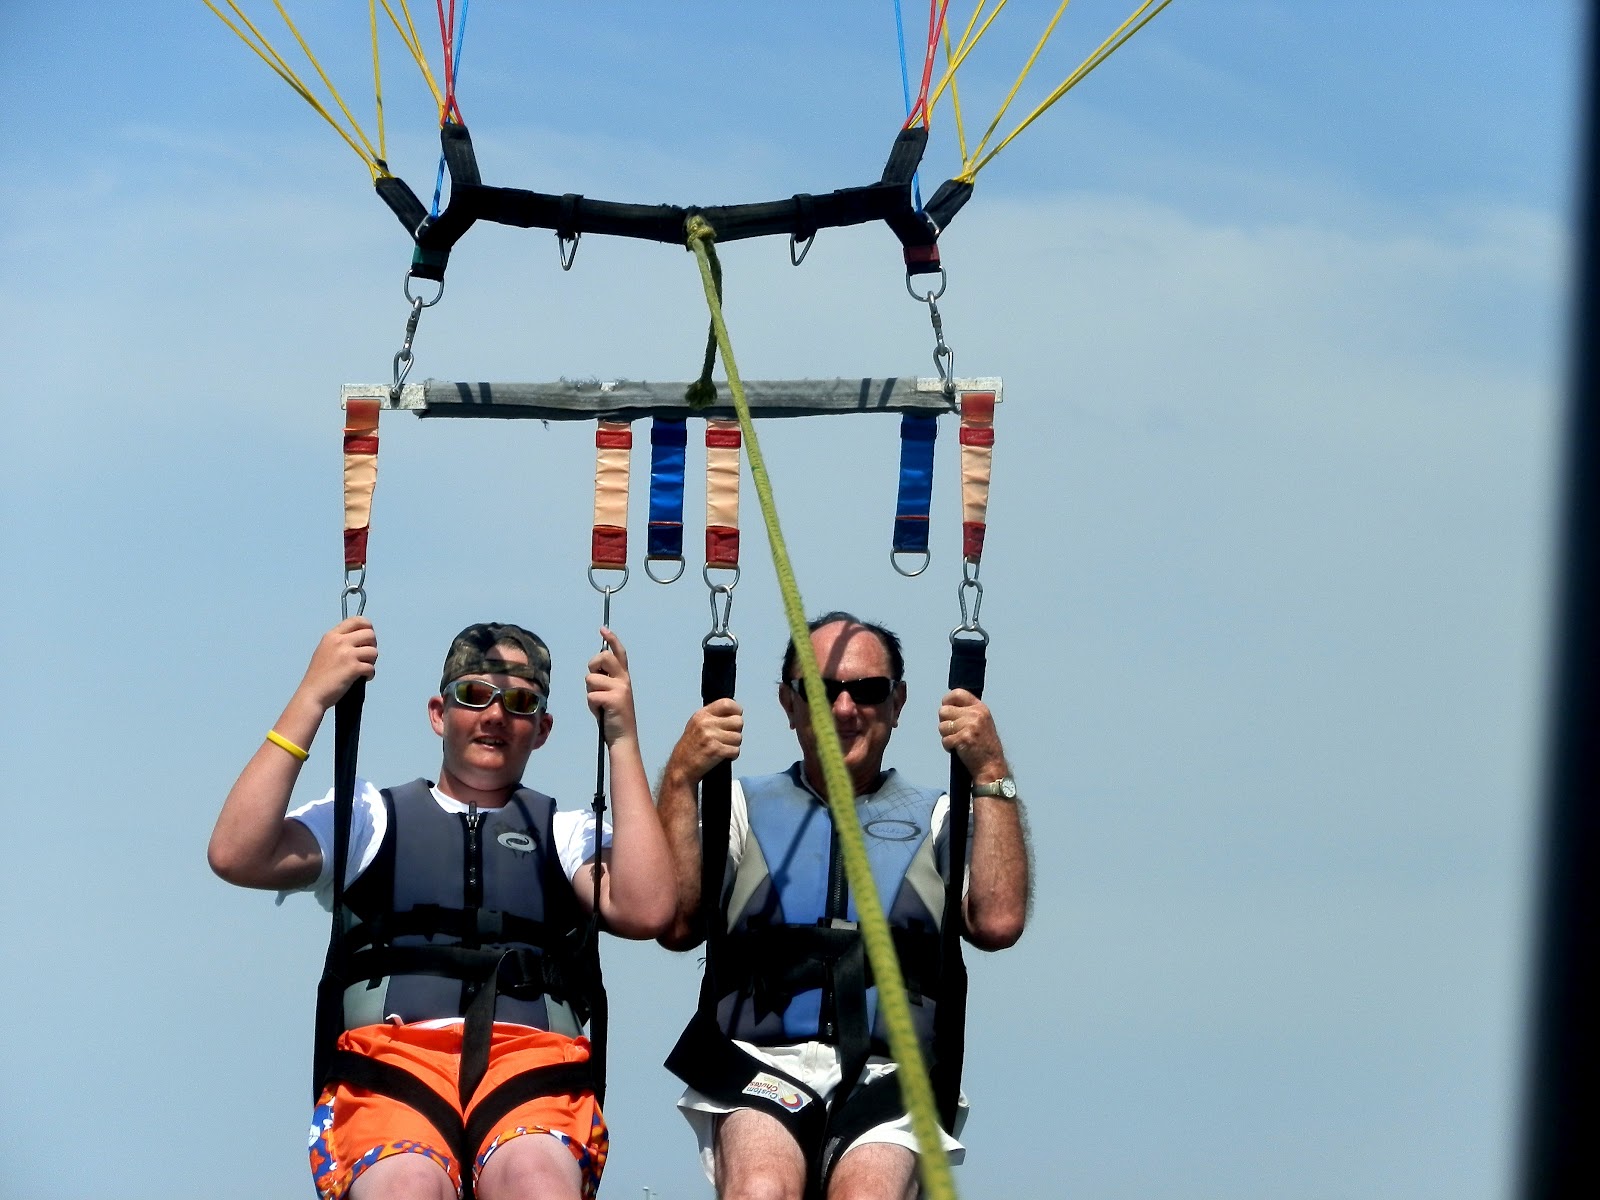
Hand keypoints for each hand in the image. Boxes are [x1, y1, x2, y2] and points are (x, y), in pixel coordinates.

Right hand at [297, 618, 377, 709]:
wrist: (312, 694)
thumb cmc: (319, 676)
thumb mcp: (325, 650)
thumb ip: (340, 642)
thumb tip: (361, 639)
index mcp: (331, 635)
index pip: (357, 620)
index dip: (368, 627)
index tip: (368, 638)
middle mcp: (339, 641)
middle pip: (370, 634)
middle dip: (372, 645)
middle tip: (366, 657)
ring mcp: (346, 654)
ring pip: (373, 651)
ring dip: (372, 662)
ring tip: (363, 669)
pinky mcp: (353, 668)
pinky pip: (371, 667)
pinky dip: (370, 674)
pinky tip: (363, 678)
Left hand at [587, 627, 637, 744]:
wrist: (623, 738)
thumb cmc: (612, 716)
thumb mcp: (610, 693)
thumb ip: (605, 679)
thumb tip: (594, 668)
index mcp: (624, 677)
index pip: (619, 652)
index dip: (612, 639)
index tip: (603, 629)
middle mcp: (624, 680)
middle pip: (601, 658)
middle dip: (592, 667)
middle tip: (595, 684)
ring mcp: (621, 689)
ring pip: (591, 679)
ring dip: (590, 692)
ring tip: (600, 704)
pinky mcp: (615, 699)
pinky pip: (591, 695)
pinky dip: (592, 706)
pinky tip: (601, 712)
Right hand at [668, 698, 743, 780]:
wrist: (681, 768)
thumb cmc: (690, 748)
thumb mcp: (696, 725)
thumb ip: (713, 717)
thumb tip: (734, 713)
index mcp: (702, 714)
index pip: (727, 703)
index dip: (736, 710)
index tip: (735, 717)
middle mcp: (706, 723)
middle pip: (738, 721)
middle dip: (736, 731)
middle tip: (727, 738)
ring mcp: (710, 736)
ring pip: (738, 737)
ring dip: (734, 745)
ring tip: (723, 748)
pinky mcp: (716, 750)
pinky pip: (736, 750)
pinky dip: (732, 755)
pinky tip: (724, 756)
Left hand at [937, 689, 1006, 782]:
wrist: (991, 765)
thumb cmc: (985, 746)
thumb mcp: (982, 722)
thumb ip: (967, 712)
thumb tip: (946, 706)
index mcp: (980, 708)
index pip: (957, 693)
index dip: (947, 700)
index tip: (946, 710)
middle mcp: (976, 714)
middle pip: (944, 710)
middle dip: (945, 722)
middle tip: (955, 732)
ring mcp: (970, 726)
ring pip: (942, 726)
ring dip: (947, 736)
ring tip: (959, 741)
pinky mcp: (963, 738)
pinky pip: (944, 740)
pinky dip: (948, 746)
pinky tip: (959, 749)